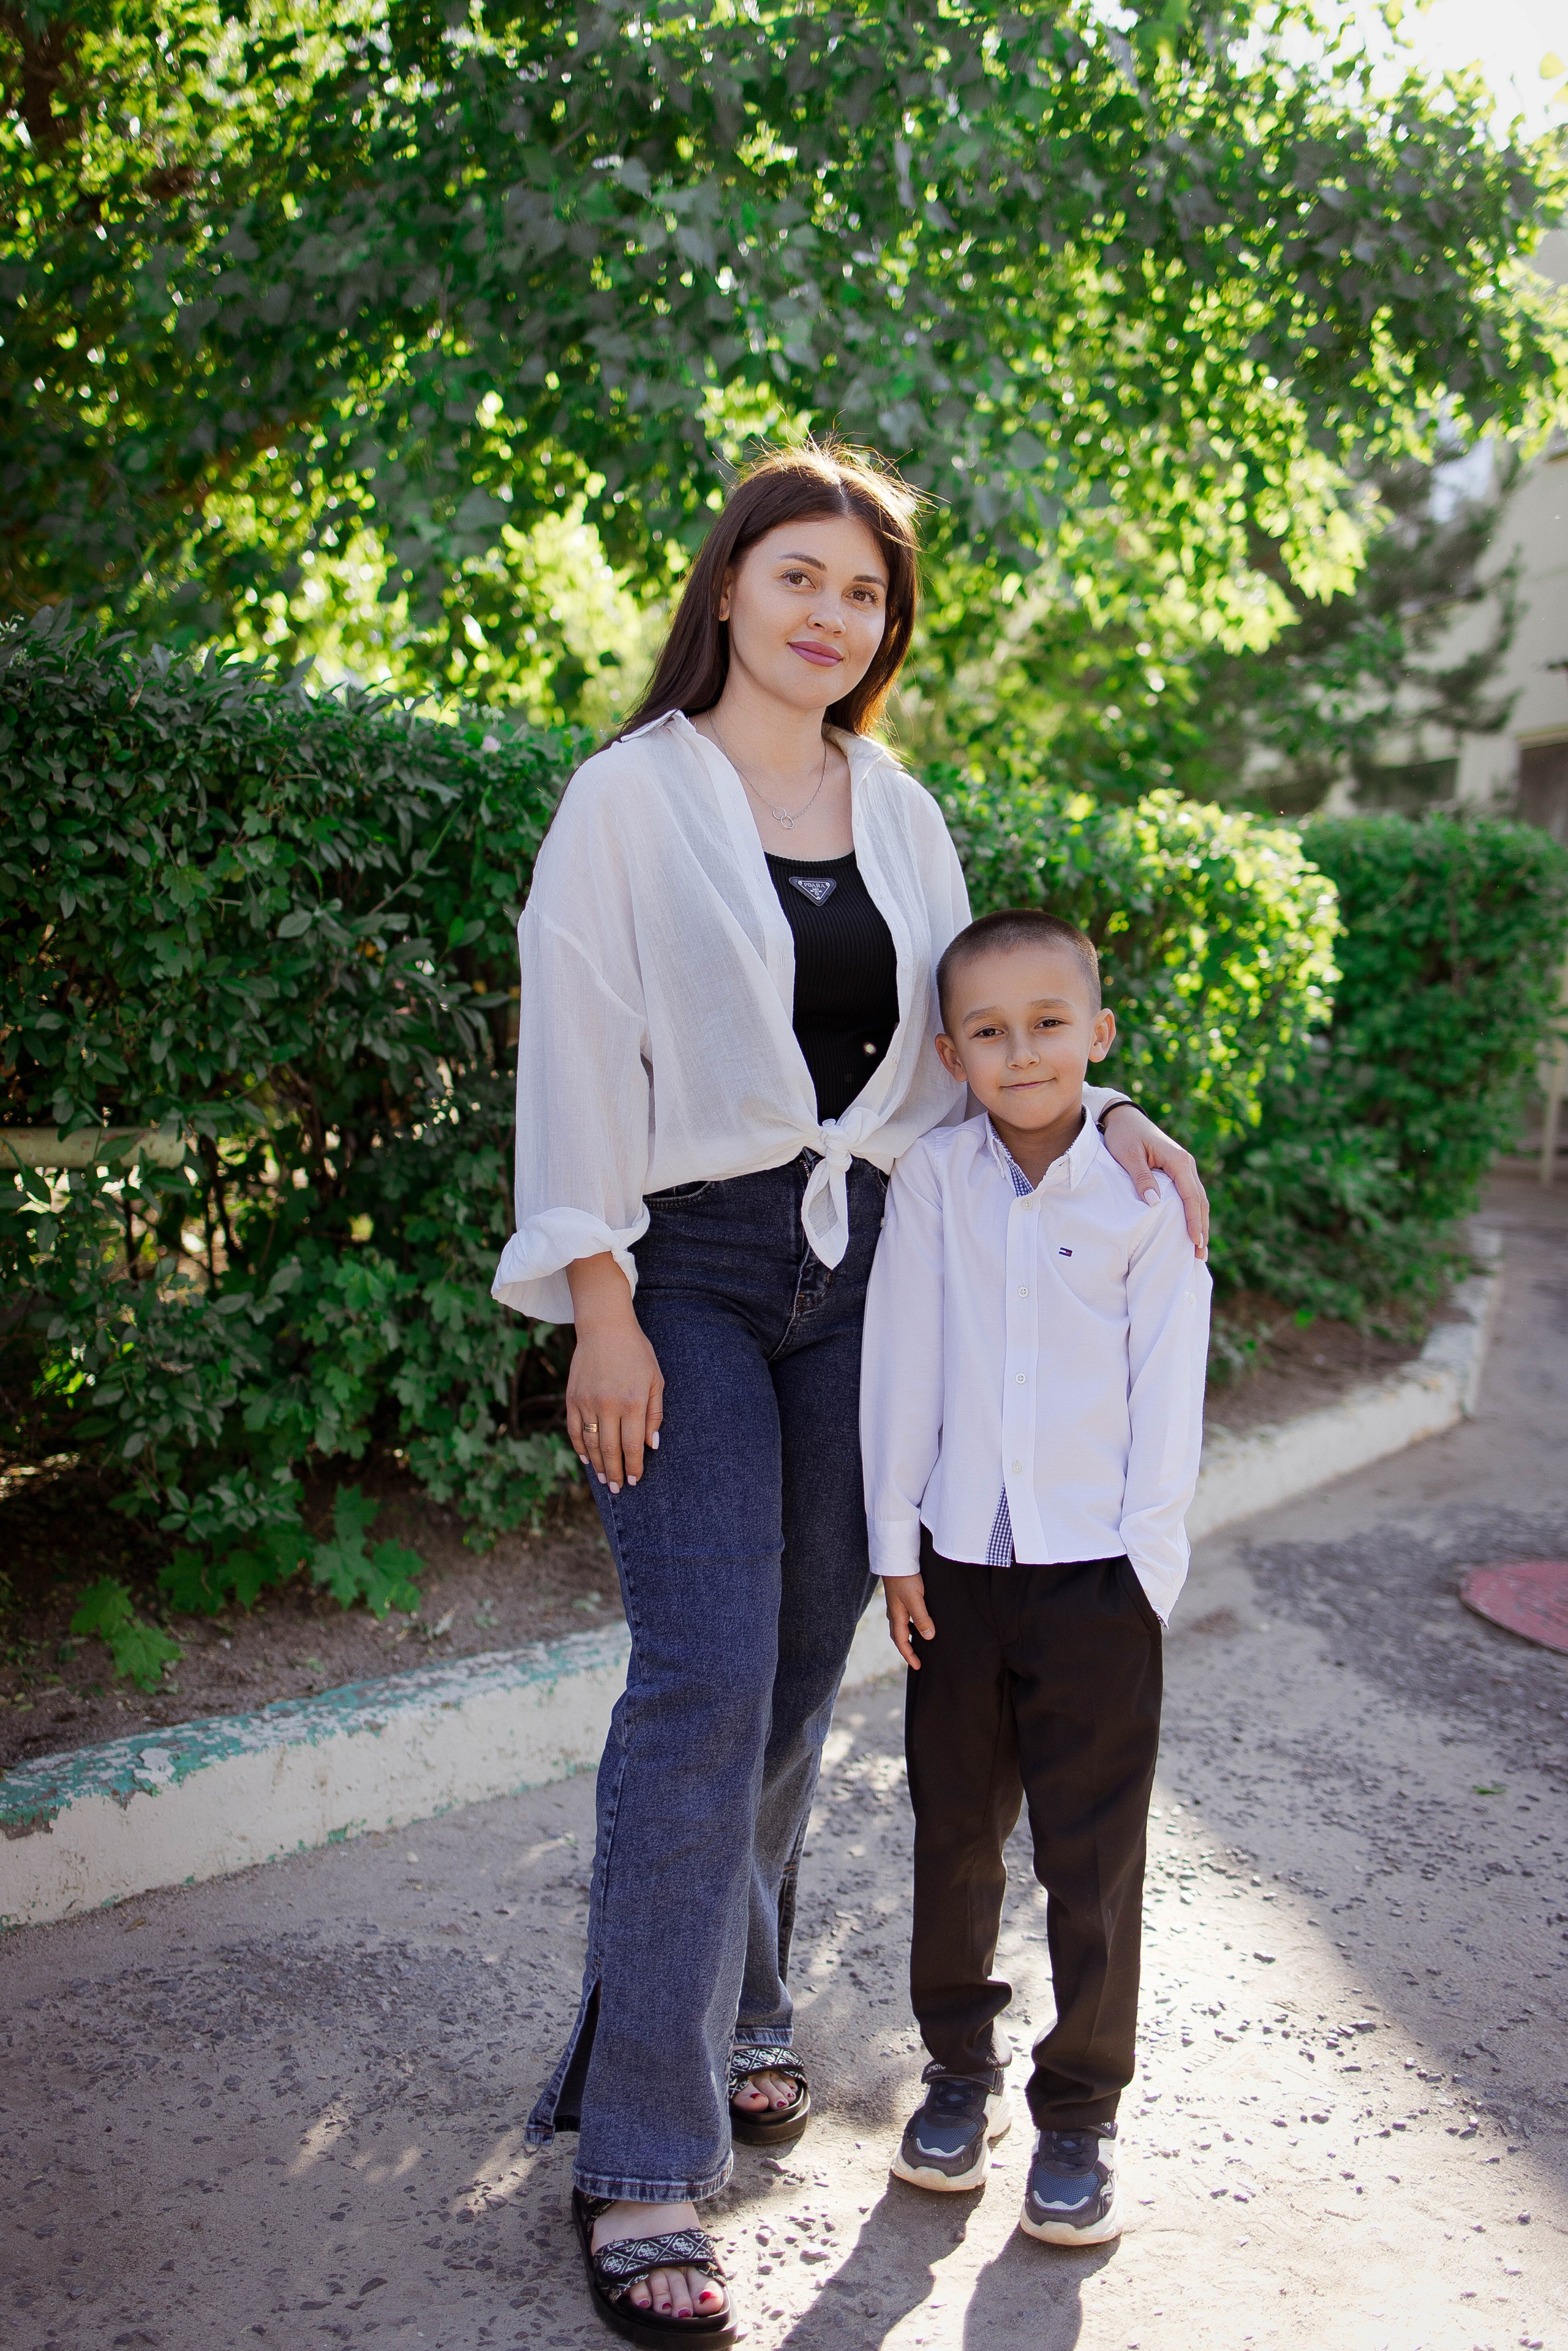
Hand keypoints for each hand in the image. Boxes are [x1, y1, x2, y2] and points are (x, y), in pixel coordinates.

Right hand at [565, 1254, 663, 1493]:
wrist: (605, 1328)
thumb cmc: (637, 1353)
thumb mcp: (656, 1380)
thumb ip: (655, 1414)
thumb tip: (652, 1445)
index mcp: (633, 1402)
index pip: (633, 1445)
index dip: (634, 1466)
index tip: (636, 1480)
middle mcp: (609, 1405)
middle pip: (610, 1450)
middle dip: (616, 1473)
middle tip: (619, 1488)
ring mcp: (587, 1402)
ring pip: (591, 1444)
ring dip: (599, 1466)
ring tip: (606, 1480)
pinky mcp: (572, 1398)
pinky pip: (575, 1430)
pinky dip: (580, 1448)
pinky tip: (588, 1459)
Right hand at [884, 1572, 933, 1669]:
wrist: (896, 1558)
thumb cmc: (905, 1578)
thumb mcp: (916, 1600)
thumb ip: (922, 1618)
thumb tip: (928, 1637)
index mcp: (896, 1616)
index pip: (901, 1642)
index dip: (909, 1655)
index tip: (917, 1666)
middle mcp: (894, 1613)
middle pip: (899, 1636)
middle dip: (907, 1649)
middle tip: (917, 1659)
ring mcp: (896, 1605)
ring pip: (902, 1626)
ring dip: (909, 1637)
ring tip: (920, 1643)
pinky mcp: (901, 1597)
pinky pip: (905, 1616)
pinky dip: (911, 1625)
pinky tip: (921, 1621)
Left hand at [1100, 1102, 1208, 1257]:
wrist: (1124, 1118)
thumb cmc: (1125, 1135)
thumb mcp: (1129, 1156)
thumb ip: (1142, 1179)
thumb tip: (1154, 1203)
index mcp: (1179, 1161)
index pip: (1191, 1196)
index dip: (1194, 1220)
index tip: (1195, 1242)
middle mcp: (1187, 1164)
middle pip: (1200, 1201)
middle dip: (1202, 1228)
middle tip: (1199, 1256)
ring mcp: (1184, 1168)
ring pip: (1197, 1199)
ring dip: (1200, 1223)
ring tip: (1199, 1250)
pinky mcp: (1177, 1172)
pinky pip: (1189, 1195)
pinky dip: (1193, 1213)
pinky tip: (1191, 1229)